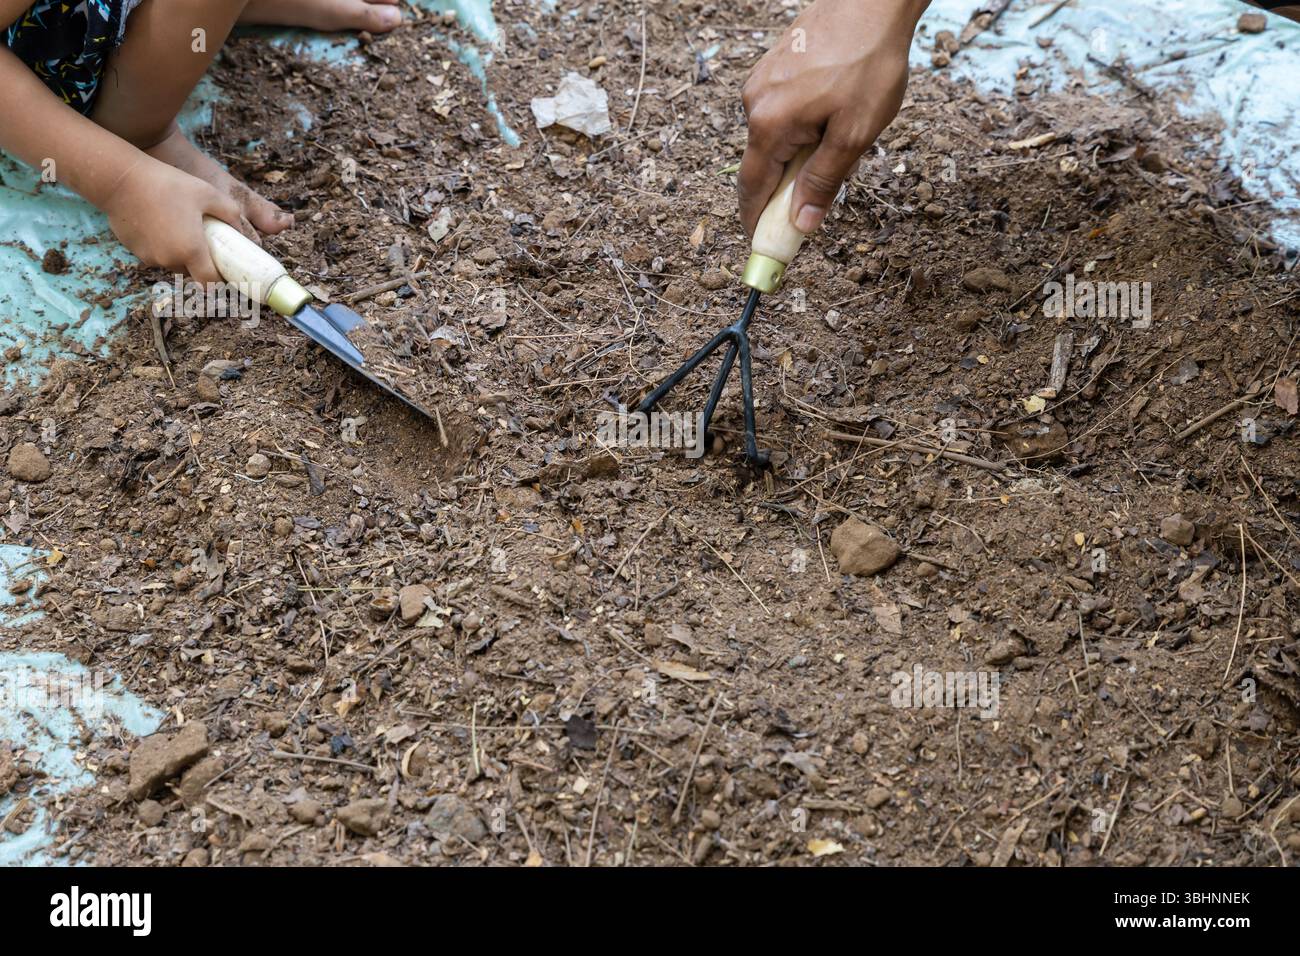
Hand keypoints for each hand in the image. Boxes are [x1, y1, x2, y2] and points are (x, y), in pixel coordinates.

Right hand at [103, 156, 245, 282]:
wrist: (119, 178)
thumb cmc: (167, 184)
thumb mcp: (208, 193)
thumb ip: (231, 214)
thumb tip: (242, 230)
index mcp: (191, 251)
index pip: (210, 283)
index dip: (220, 280)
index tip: (225, 270)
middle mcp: (169, 260)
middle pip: (192, 272)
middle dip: (200, 262)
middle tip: (206, 241)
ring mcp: (149, 257)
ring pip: (173, 263)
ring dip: (180, 253)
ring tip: (182, 227)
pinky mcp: (134, 251)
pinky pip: (155, 254)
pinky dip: (162, 245)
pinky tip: (161, 223)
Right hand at [739, 0, 927, 235]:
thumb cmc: (868, 61)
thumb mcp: (855, 133)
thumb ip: (824, 181)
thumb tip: (802, 224)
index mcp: (769, 124)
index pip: (752, 189)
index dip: (757, 222)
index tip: (763, 246)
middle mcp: (754, 103)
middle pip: (764, 164)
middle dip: (785, 189)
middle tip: (814, 206)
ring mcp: (761, 81)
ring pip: (775, 137)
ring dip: (798, 155)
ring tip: (840, 142)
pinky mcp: (774, 67)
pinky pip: (782, 113)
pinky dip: (801, 129)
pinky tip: (833, 117)